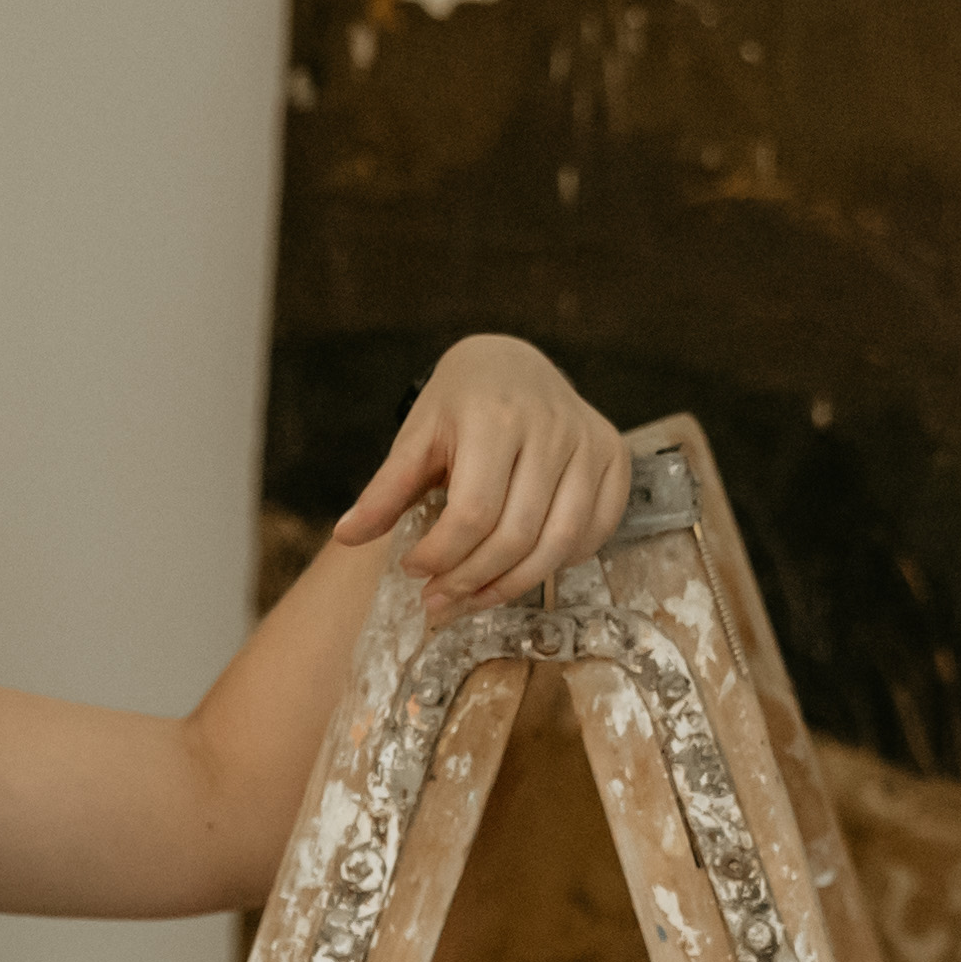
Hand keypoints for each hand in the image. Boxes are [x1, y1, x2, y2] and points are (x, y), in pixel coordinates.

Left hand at [337, 336, 634, 617]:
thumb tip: (346, 537)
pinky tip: (520, 568)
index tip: (413, 567)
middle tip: (437, 598)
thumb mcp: (416, 437)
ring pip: (559, 543)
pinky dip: (559, 563)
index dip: (441, 554)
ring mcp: (589, 442)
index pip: (474, 512)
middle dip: (470, 580)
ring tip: (472, 598)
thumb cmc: (458, 404)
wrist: (510, 363)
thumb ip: (385, 490)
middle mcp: (551, 427)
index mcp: (494, 416)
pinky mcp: (614, 456)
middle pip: (516, 535)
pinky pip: (594, 532)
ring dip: (512, 585)